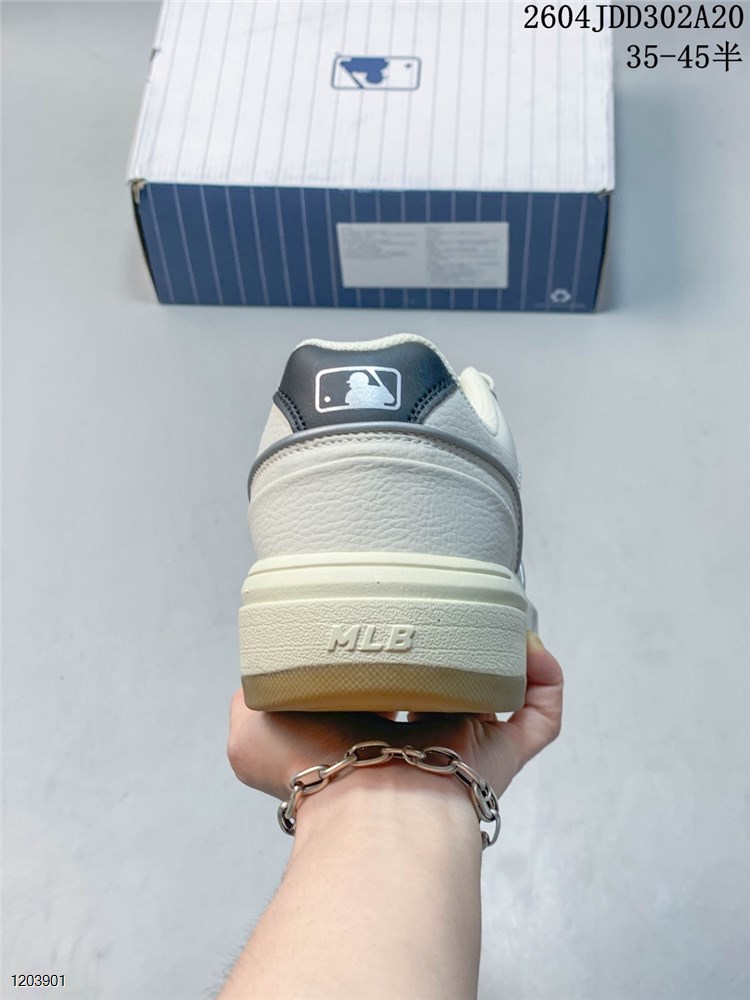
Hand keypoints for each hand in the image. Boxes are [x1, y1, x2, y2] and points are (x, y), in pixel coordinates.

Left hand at [227, 633, 562, 803]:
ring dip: (503, 650)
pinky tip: (531, 646)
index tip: (392, 615)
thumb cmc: (314, 770)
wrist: (369, 803)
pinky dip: (544, 678)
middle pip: (449, 680)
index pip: (387, 681)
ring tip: (497, 613)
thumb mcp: (253, 728)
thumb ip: (250, 693)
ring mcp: (467, 742)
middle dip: (454, 643)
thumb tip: (263, 670)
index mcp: (371, 726)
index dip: (390, 647)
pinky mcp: (504, 751)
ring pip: (499, 689)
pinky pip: (540, 714)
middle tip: (454, 607)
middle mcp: (421, 734)